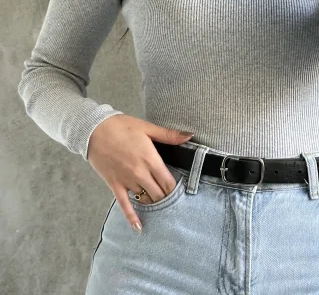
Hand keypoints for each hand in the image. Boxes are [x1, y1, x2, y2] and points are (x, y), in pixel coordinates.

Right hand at [87, 115, 192, 230]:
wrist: (93, 130)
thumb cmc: (121, 126)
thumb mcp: (147, 127)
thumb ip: (169, 135)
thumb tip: (189, 135)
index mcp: (150, 158)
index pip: (168, 181)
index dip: (176, 188)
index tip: (181, 191)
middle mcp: (140, 173)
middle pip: (159, 193)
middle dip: (166, 197)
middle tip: (173, 200)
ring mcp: (127, 181)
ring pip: (145, 199)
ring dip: (153, 202)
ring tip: (161, 208)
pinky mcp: (114, 185)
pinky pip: (124, 205)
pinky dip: (131, 217)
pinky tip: (138, 228)